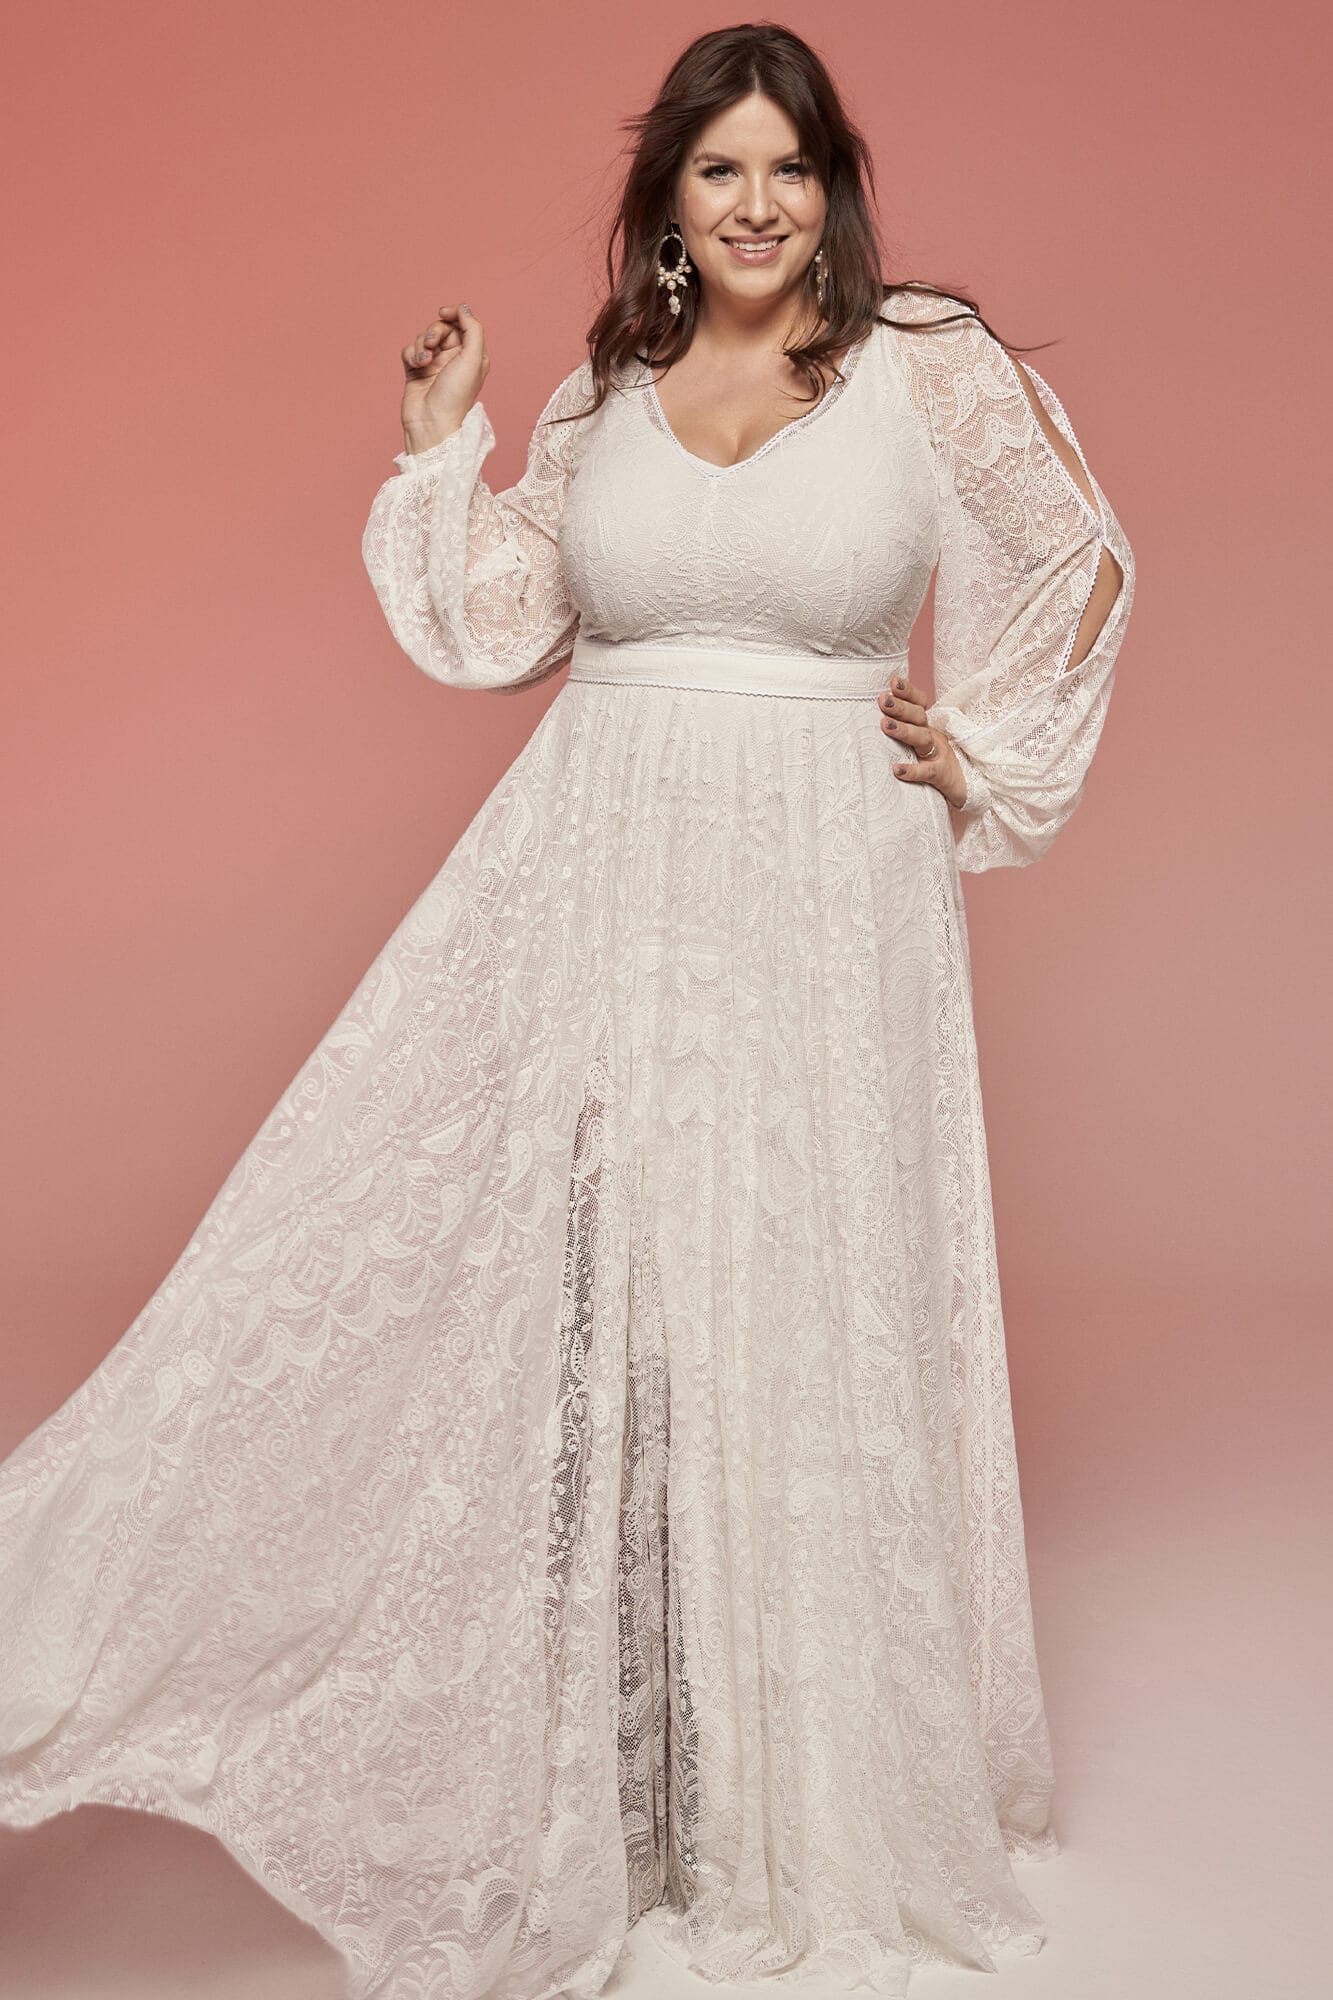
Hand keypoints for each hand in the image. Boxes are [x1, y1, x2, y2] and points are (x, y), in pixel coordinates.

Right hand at [400, 302, 489, 451]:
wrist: (432, 423)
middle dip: (434, 331)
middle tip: (432, 344)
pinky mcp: (416, 371)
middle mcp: (454, 358)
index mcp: (473, 355)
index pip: (463, 323)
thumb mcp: (474, 359)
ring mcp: (434, 365)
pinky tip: (416, 366)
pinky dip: (411, 354)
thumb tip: (464, 307)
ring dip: (421, 345)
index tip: (444, 313)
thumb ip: (472, 329)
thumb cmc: (456, 395)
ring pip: (422, 337)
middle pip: (441, 327)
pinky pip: (409, 350)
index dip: (453, 313)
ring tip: (424, 361)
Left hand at [877, 674, 968, 809]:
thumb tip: (876, 716)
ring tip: (884, 724)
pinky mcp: (941, 774)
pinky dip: (912, 770)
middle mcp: (933, 735)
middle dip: (900, 707)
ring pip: (922, 738)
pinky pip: (926, 771)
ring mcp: (938, 754)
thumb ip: (904, 729)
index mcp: (927, 726)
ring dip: (903, 730)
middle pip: (918, 717)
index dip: (908, 691)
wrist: (965, 787)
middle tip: (883, 699)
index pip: (919, 703)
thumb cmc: (935, 763)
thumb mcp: (921, 742)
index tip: (893, 681)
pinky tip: (896, 769)